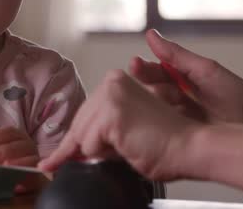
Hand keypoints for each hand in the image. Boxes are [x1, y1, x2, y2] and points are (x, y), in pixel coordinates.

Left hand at [0, 126, 41, 192]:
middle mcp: (28, 147)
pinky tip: (16, 186)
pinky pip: (35, 178)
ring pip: (30, 161)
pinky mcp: (38, 179)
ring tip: (4, 168)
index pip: (7, 133)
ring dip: (16, 164)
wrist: (20, 180)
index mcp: (17, 137)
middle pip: (16, 146)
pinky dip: (27, 180)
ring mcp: (36, 162)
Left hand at [39, 70, 199, 180]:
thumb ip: (101, 131)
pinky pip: (88, 146)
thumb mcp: (124, 131)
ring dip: (101, 151)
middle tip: (114, 151)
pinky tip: (128, 146)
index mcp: (115, 81)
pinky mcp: (110, 114)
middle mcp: (110, 82)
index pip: (84, 115)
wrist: (192, 147)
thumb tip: (75, 149)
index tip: (50, 161)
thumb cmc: (166, 142)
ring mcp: (109, 96)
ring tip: (130, 146)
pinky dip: (104, 155)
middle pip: (78, 125)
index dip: (72, 139)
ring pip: (81, 137)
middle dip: (83, 147)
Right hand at [131, 29, 242, 123]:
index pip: (154, 71)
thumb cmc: (239, 99)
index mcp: (182, 77)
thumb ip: (177, 55)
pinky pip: (158, 126)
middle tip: (134, 83)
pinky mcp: (176, 134)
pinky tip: (150, 119)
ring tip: (156, 100)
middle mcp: (176, 96)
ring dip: (150, 103)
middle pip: (149, 89)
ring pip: (151, 107)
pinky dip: (153, 122)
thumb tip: (152, 36)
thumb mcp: (206, 71)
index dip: (142, 68)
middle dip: (142, 84)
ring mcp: (175, 116)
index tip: (134, 64)